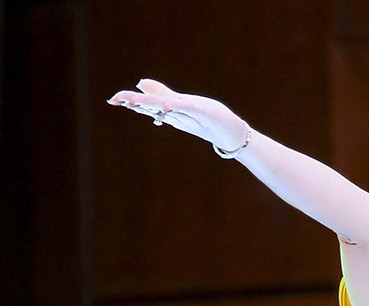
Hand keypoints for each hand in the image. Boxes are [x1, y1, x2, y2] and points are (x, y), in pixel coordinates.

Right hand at [107, 79, 248, 152]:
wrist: (230, 133)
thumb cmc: (206, 119)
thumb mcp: (181, 104)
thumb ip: (161, 94)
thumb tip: (140, 82)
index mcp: (169, 112)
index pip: (147, 105)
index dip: (130, 101)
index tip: (113, 100)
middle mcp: (177, 114)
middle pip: (154, 107)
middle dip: (136, 103)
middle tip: (117, 100)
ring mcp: (190, 114)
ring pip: (167, 108)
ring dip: (151, 105)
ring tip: (134, 101)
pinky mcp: (203, 113)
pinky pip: (188, 109)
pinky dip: (178, 106)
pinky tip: (168, 105)